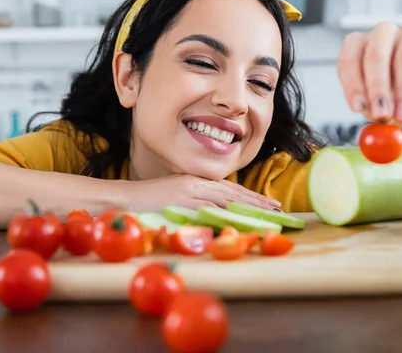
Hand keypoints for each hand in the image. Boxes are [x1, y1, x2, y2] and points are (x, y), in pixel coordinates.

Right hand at [122, 174, 281, 211]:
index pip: (229, 189)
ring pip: (226, 198)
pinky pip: (209, 207)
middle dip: (257, 201)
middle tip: (278, 208)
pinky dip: (226, 213)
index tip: (269, 203)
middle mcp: (196, 183)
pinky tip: (242, 218)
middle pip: (233, 192)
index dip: (250, 197)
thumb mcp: (175, 199)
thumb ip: (195, 203)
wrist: (123, 198)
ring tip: (269, 213)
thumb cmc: (147, 203)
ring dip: (249, 206)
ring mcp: (189, 190)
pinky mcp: (181, 199)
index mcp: (195, 182)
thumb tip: (215, 215)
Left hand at [337, 22, 401, 126]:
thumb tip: (374, 114)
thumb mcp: (378, 109)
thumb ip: (372, 110)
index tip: (358, 108)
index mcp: (359, 48)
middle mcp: (383, 36)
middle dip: (377, 88)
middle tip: (381, 114)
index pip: (349, 60)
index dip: (353, 85)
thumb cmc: (394, 102)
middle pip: (375, 55)